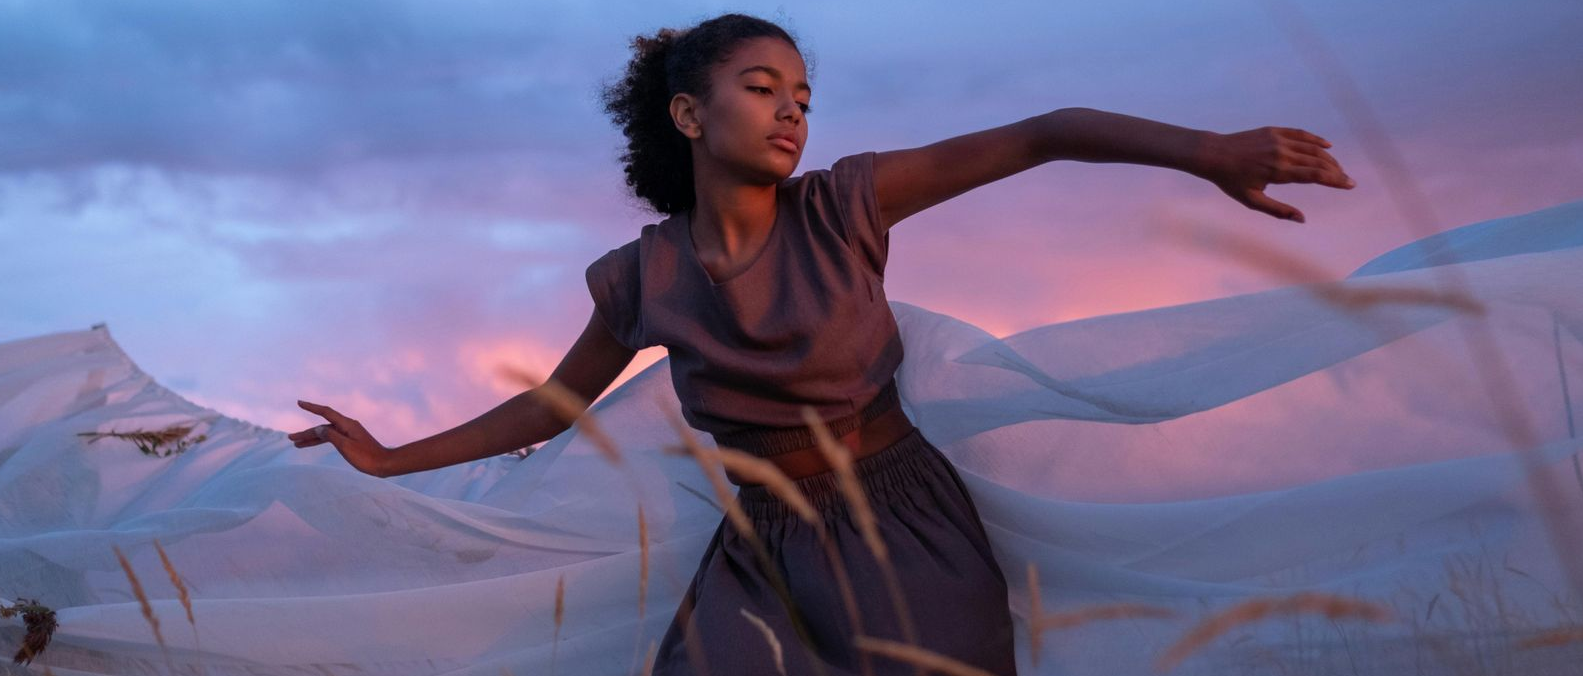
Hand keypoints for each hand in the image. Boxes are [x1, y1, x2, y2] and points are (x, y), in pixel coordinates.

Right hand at [290, 400, 390, 477]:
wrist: (385, 464)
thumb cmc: (367, 457)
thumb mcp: (346, 446)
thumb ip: (331, 436)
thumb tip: (318, 428)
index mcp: (347, 424)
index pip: (325, 412)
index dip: (311, 407)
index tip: (299, 403)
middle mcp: (347, 426)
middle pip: (322, 426)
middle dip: (306, 432)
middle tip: (291, 439)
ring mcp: (349, 433)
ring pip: (326, 433)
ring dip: (312, 438)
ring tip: (296, 444)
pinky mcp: (351, 441)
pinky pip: (332, 438)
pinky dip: (321, 441)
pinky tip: (314, 444)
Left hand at [1194, 126, 1353, 222]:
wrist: (1213, 154)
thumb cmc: (1231, 181)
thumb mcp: (1252, 201)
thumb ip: (1278, 211)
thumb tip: (1302, 219)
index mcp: (1278, 171)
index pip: (1315, 175)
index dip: (1335, 180)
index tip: (1350, 184)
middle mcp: (1281, 153)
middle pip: (1318, 161)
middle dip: (1336, 171)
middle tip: (1347, 179)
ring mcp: (1278, 139)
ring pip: (1312, 147)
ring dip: (1328, 157)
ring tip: (1337, 168)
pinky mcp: (1273, 131)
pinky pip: (1300, 134)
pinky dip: (1315, 139)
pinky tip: (1326, 146)